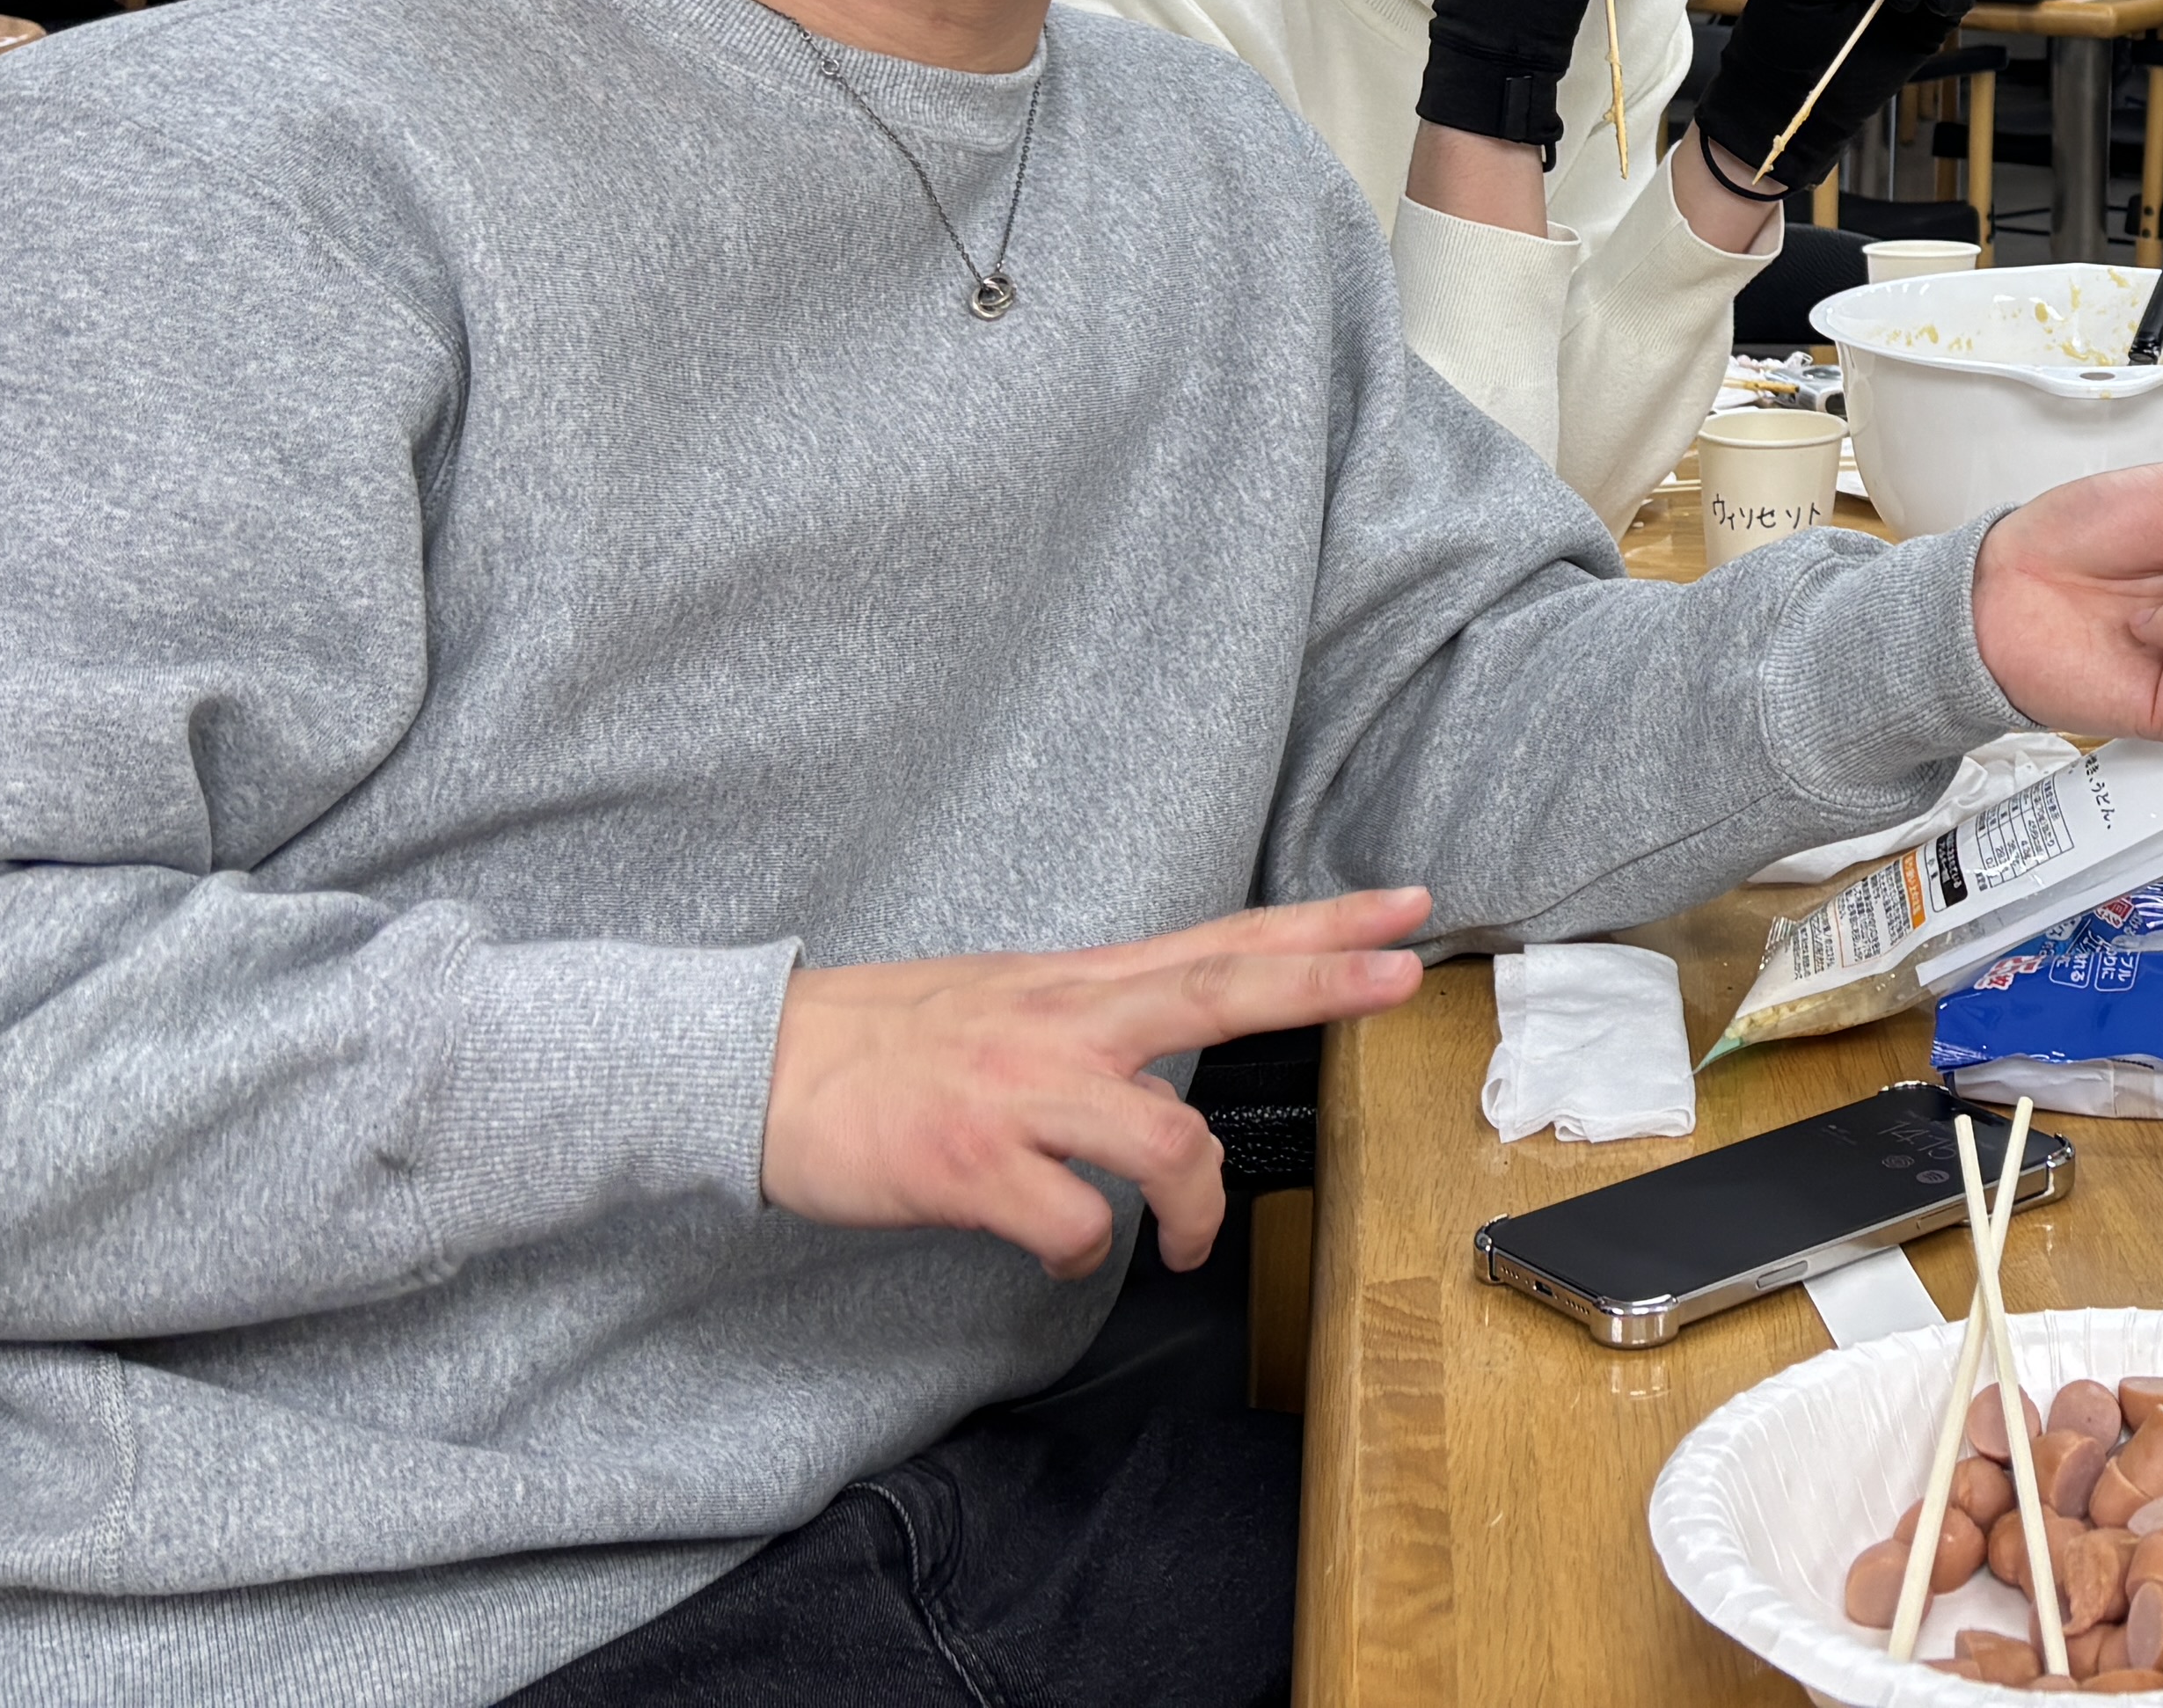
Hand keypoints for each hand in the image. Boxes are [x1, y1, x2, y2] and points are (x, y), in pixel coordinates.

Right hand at [760, 887, 1430, 1278]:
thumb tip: (1169, 1050)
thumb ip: (1102, 1018)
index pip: (1224, 940)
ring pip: (1163, 1138)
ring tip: (1188, 1242)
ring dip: (1195, 1207)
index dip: (1320, 925)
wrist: (757, 1068)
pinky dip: (1082, 1253)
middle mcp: (1064, 1023)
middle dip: (1320, 982)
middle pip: (1217, 989)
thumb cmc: (888, 1044)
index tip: (1404, 908)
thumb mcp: (1012, 999)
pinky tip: (1064, 1254)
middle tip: (1405, 975)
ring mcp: (1020, 1093)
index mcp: (1080, 985)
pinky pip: (1070, 1224)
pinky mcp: (970, 1165)